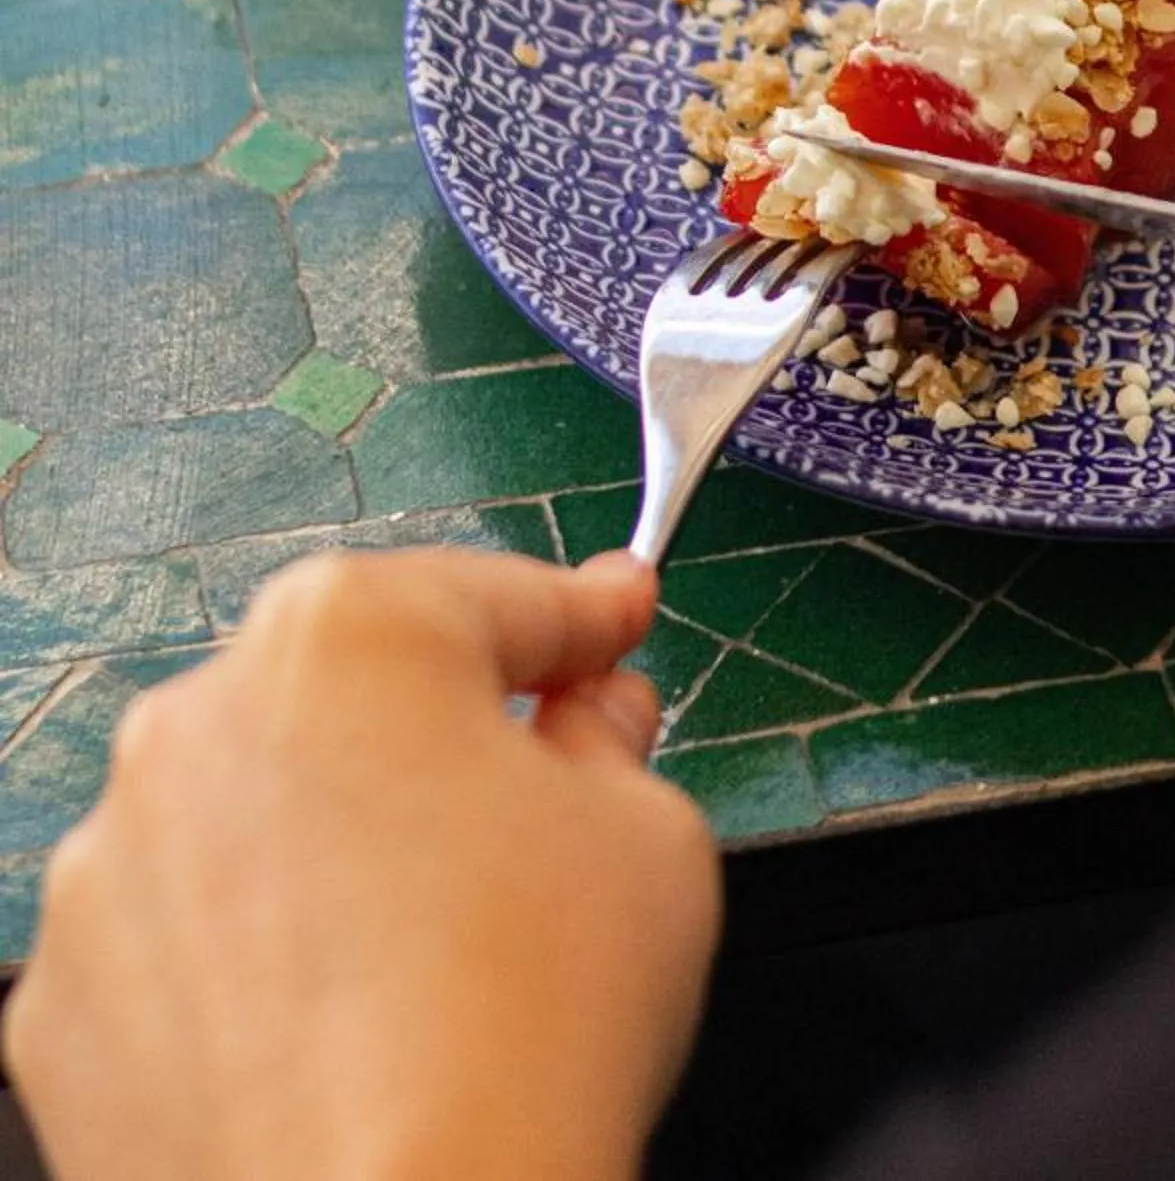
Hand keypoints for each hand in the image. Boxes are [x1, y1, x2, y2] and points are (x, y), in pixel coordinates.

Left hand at [4, 548, 721, 1180]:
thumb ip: (613, 741)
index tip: (609, 622)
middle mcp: (202, 718)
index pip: (494, 599)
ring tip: (434, 961)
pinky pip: (186, 943)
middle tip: (545, 807)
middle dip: (450, 738)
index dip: (579, 618)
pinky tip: (340, 1033)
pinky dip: (255, 967)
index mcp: (348, 634)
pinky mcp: (66, 999)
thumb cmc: (525, 1033)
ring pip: (262, 815)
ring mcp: (114, 863)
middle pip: (360, 696)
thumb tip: (589, 722)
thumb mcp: (649, 839)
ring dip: (340, 850)